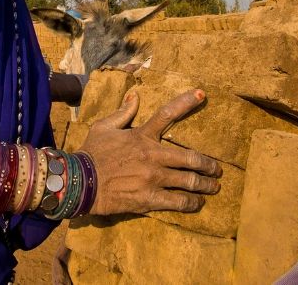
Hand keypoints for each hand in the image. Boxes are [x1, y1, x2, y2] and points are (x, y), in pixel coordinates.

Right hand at [79, 89, 221, 214]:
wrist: (79, 182)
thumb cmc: (91, 153)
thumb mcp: (104, 127)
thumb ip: (123, 112)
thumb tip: (135, 96)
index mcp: (142, 136)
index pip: (168, 114)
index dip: (186, 102)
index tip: (201, 94)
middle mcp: (153, 156)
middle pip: (191, 158)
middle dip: (208, 164)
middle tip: (217, 168)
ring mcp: (153, 178)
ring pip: (189, 181)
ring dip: (205, 184)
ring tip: (213, 187)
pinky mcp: (150, 199)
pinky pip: (178, 202)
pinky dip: (191, 203)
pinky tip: (197, 204)